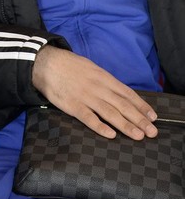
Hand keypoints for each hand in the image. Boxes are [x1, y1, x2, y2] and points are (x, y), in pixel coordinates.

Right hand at [32, 45, 158, 139]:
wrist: (45, 63)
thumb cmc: (69, 65)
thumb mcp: (90, 67)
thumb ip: (104, 80)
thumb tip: (120, 92)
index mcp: (103, 77)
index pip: (127, 93)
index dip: (141, 105)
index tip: (152, 116)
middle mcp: (97, 88)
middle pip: (122, 105)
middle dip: (139, 119)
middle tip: (152, 132)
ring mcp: (85, 97)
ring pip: (109, 113)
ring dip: (125, 125)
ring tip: (138, 135)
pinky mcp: (72, 105)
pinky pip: (88, 118)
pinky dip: (100, 126)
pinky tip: (110, 134)